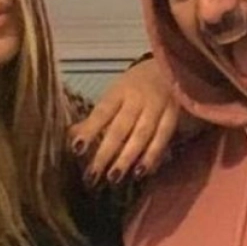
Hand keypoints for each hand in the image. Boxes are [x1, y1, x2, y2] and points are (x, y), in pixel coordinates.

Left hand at [68, 58, 182, 186]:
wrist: (170, 68)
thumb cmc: (135, 86)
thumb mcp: (114, 95)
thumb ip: (96, 117)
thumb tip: (72, 135)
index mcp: (119, 91)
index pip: (102, 112)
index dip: (89, 130)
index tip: (76, 150)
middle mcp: (138, 98)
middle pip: (120, 127)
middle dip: (106, 152)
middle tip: (93, 176)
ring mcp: (158, 106)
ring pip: (142, 135)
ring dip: (128, 157)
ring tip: (114, 178)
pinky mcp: (174, 115)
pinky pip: (163, 138)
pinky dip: (153, 155)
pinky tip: (143, 172)